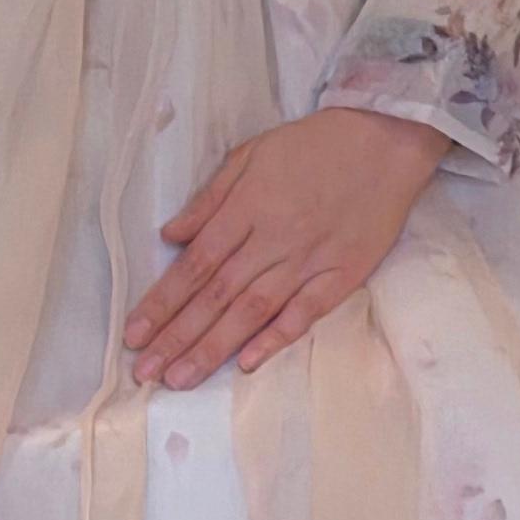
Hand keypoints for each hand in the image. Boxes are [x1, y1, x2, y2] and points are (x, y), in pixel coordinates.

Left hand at [125, 108, 443, 387]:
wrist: (385, 141)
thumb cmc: (313, 145)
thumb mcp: (252, 154)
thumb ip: (210, 197)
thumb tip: (170, 235)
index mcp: (247, 207)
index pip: (196, 263)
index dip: (163, 301)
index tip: (134, 333)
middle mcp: (273, 238)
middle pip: (217, 294)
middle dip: (177, 336)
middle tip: (145, 372)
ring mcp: (309, 260)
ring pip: (253, 310)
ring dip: (213, 347)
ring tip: (180, 379)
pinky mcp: (342, 275)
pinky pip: (305, 312)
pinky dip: (275, 338)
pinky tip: (246, 363)